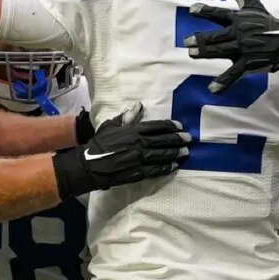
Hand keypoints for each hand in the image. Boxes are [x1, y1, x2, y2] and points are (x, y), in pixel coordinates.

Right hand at [52, 103, 189, 197]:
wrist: (90, 165)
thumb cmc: (99, 143)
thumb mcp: (111, 125)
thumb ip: (127, 117)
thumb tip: (139, 106)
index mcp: (132, 131)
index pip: (155, 127)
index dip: (169, 126)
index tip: (180, 126)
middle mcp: (138, 144)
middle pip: (162, 141)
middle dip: (177, 139)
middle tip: (189, 139)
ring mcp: (138, 159)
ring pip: (161, 155)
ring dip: (175, 153)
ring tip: (185, 152)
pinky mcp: (137, 173)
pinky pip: (155, 170)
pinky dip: (165, 168)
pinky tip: (174, 166)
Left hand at [181, 0, 278, 92]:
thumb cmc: (269, 24)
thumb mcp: (256, 6)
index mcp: (239, 19)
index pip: (219, 13)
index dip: (205, 11)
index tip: (192, 9)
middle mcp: (240, 33)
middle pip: (216, 36)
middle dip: (201, 39)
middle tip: (186, 41)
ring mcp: (243, 49)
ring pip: (220, 51)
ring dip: (205, 53)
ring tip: (192, 53)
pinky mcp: (248, 64)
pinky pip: (233, 74)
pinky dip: (223, 82)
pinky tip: (212, 89)